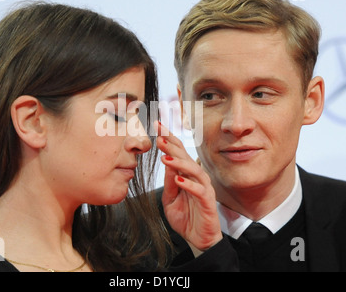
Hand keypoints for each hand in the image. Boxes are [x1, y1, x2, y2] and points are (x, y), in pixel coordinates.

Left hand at [155, 121, 221, 250]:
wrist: (198, 238)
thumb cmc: (185, 217)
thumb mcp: (170, 198)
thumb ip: (169, 181)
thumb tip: (165, 160)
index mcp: (186, 175)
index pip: (178, 152)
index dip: (169, 139)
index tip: (157, 126)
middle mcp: (196, 178)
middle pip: (185, 156)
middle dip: (172, 145)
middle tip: (159, 135)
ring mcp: (203, 188)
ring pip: (193, 170)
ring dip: (179, 163)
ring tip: (165, 157)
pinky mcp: (208, 202)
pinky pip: (200, 190)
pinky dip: (189, 184)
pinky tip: (178, 180)